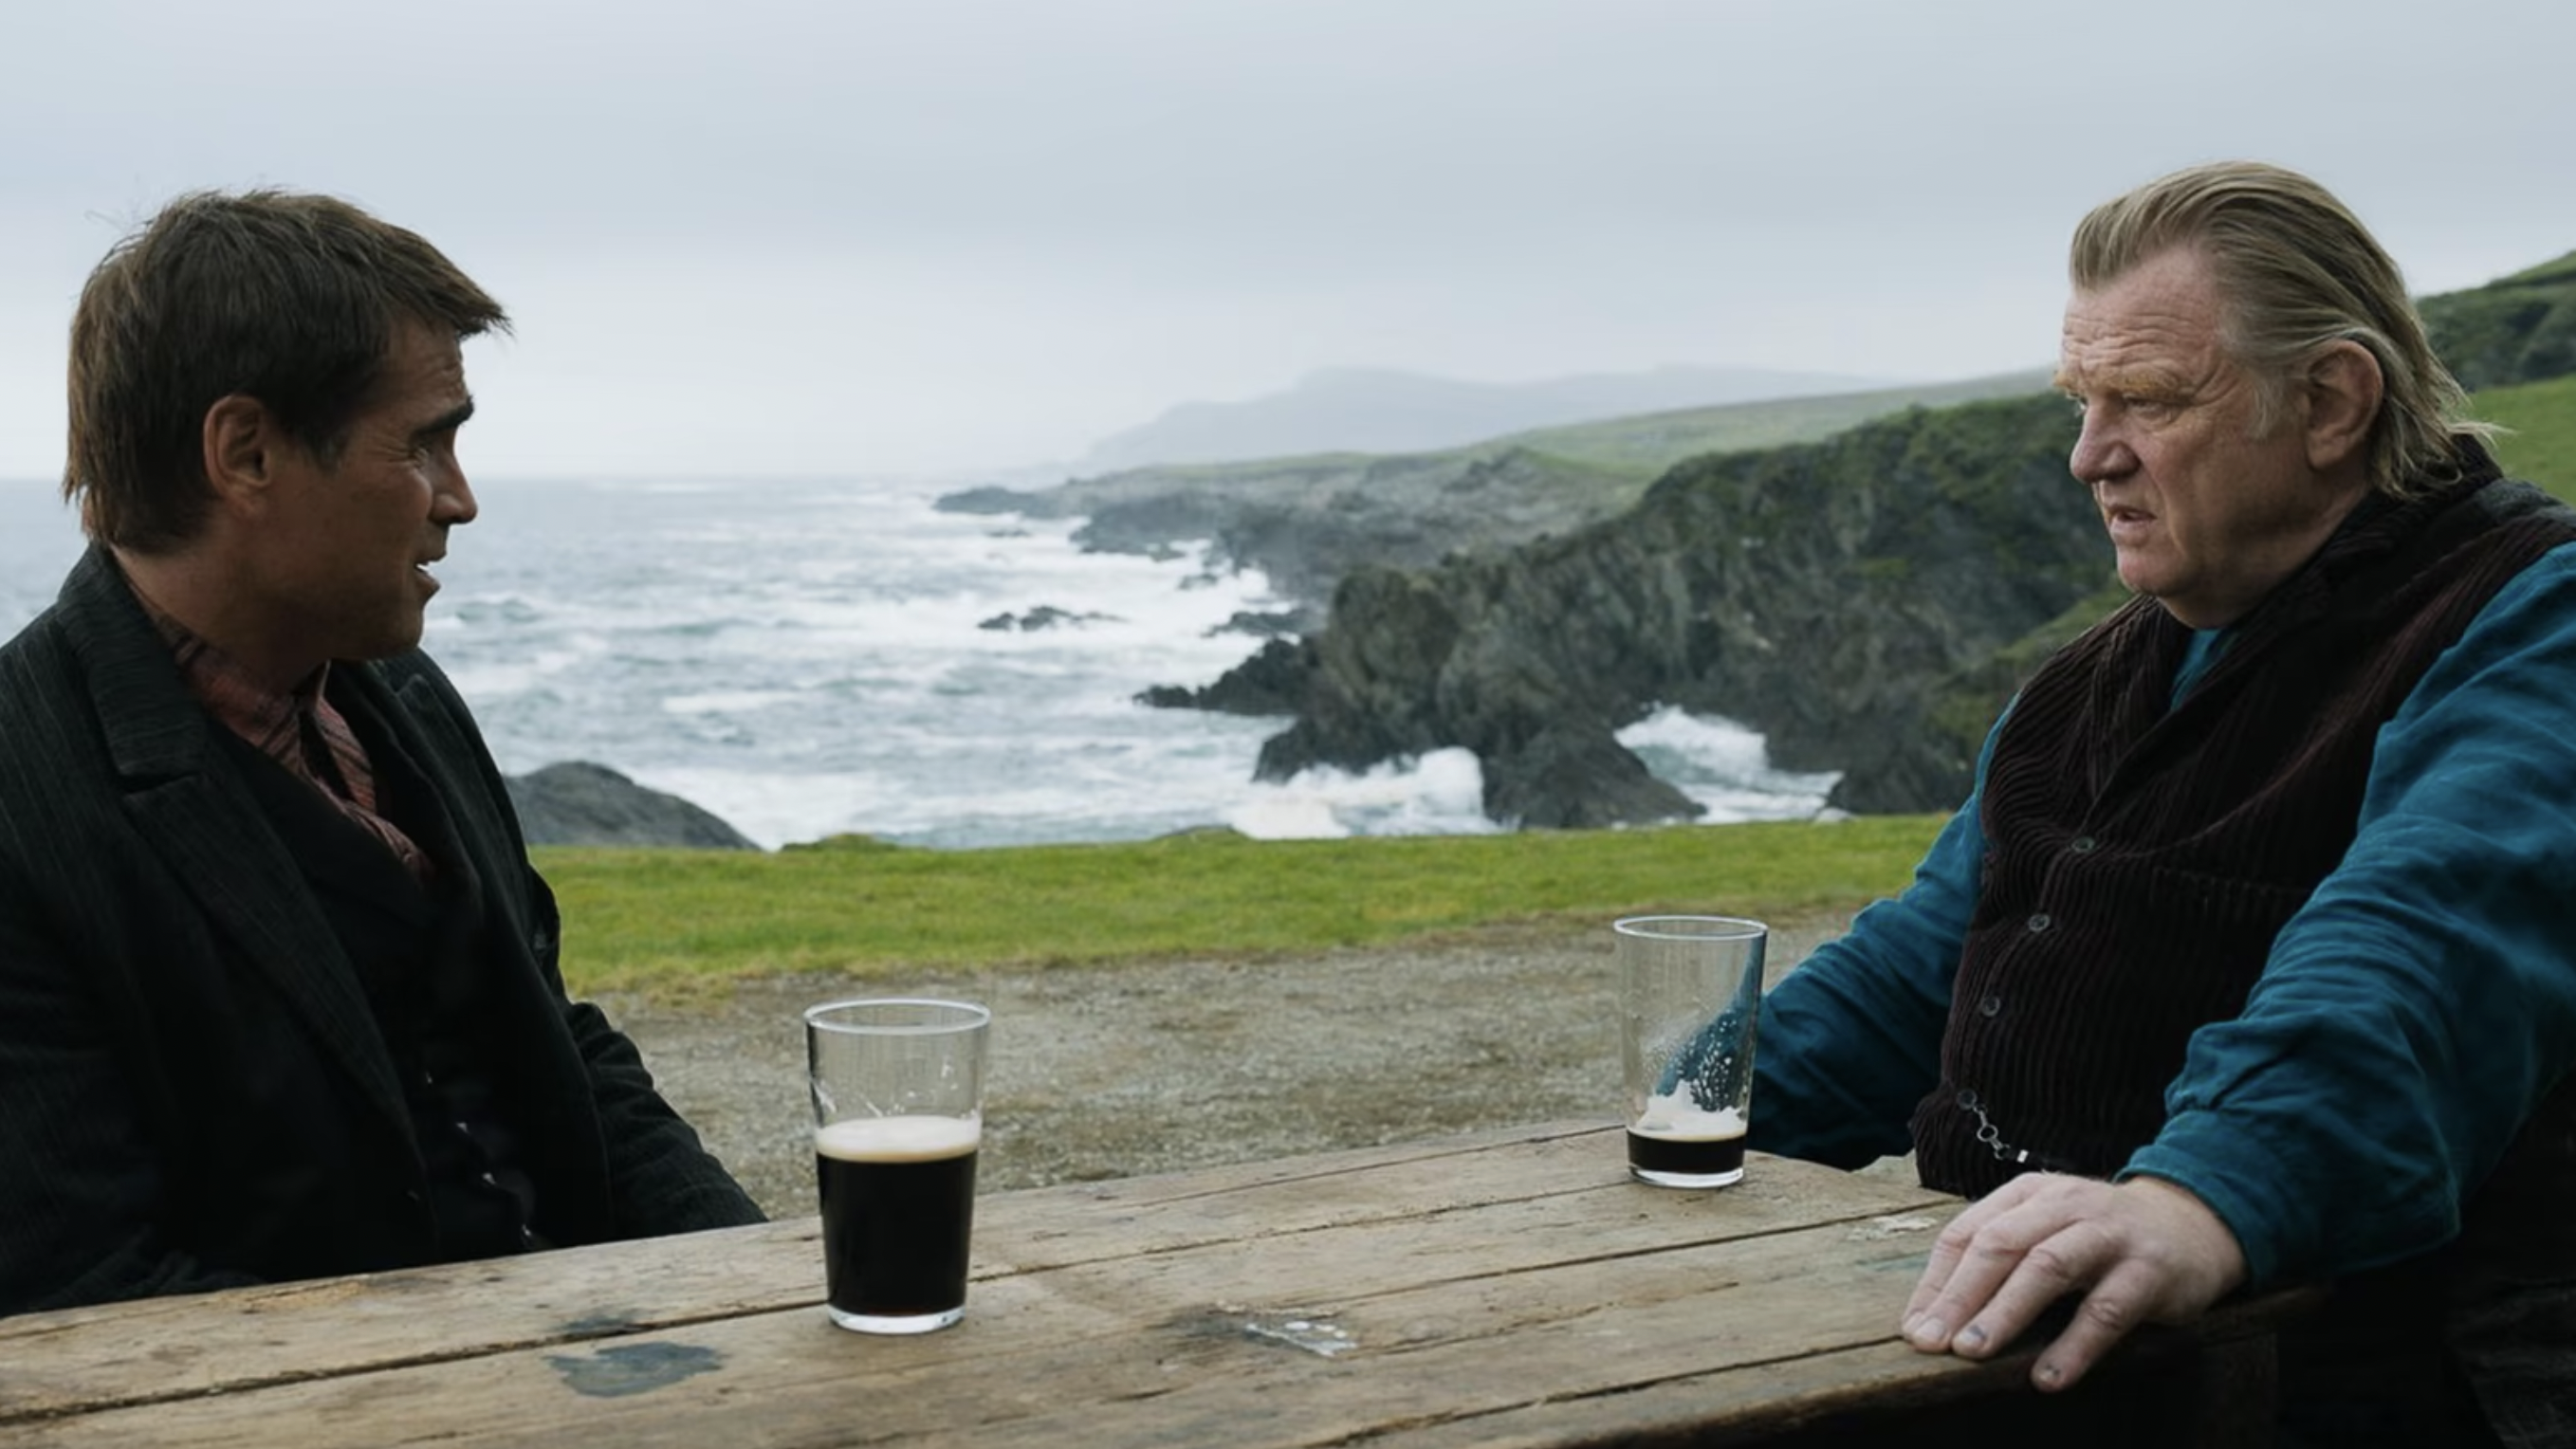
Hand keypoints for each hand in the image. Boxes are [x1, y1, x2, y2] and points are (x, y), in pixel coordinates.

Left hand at [1901, 1173, 2246, 1391]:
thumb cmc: (2097, 1236)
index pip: (1967, 1234)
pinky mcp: (2148, 1271)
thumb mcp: (2044, 1230)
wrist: (2192, 1223)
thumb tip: (1933, 1318)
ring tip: (1974, 1352)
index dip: (1937, 1283)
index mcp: (2027, 1195)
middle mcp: (2064, 1206)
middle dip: (1960, 1296)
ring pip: (2047, 1268)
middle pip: (2000, 1246)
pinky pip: (2106, 1310)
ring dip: (2006, 1311)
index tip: (1915, 1328)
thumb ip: (1995, 1260)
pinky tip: (2048, 1378)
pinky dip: (2074, 1345)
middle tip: (1933, 1342)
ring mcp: (2108, 1235)